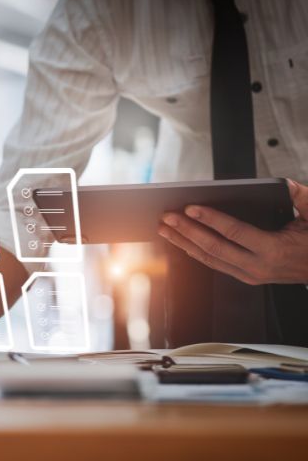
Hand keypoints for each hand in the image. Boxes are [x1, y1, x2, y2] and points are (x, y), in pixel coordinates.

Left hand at [158, 179, 307, 284]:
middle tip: (167, 217)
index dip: (210, 220)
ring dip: (184, 242)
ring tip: (165, 228)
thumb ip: (301, 196)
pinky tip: (181, 240)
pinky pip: (215, 264)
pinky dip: (195, 251)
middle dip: (187, 231)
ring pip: (209, 259)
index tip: (190, 208)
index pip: (235, 233)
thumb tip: (283, 182)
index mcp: (274, 250)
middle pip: (214, 248)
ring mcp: (250, 275)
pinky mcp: (246, 277)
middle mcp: (258, 266)